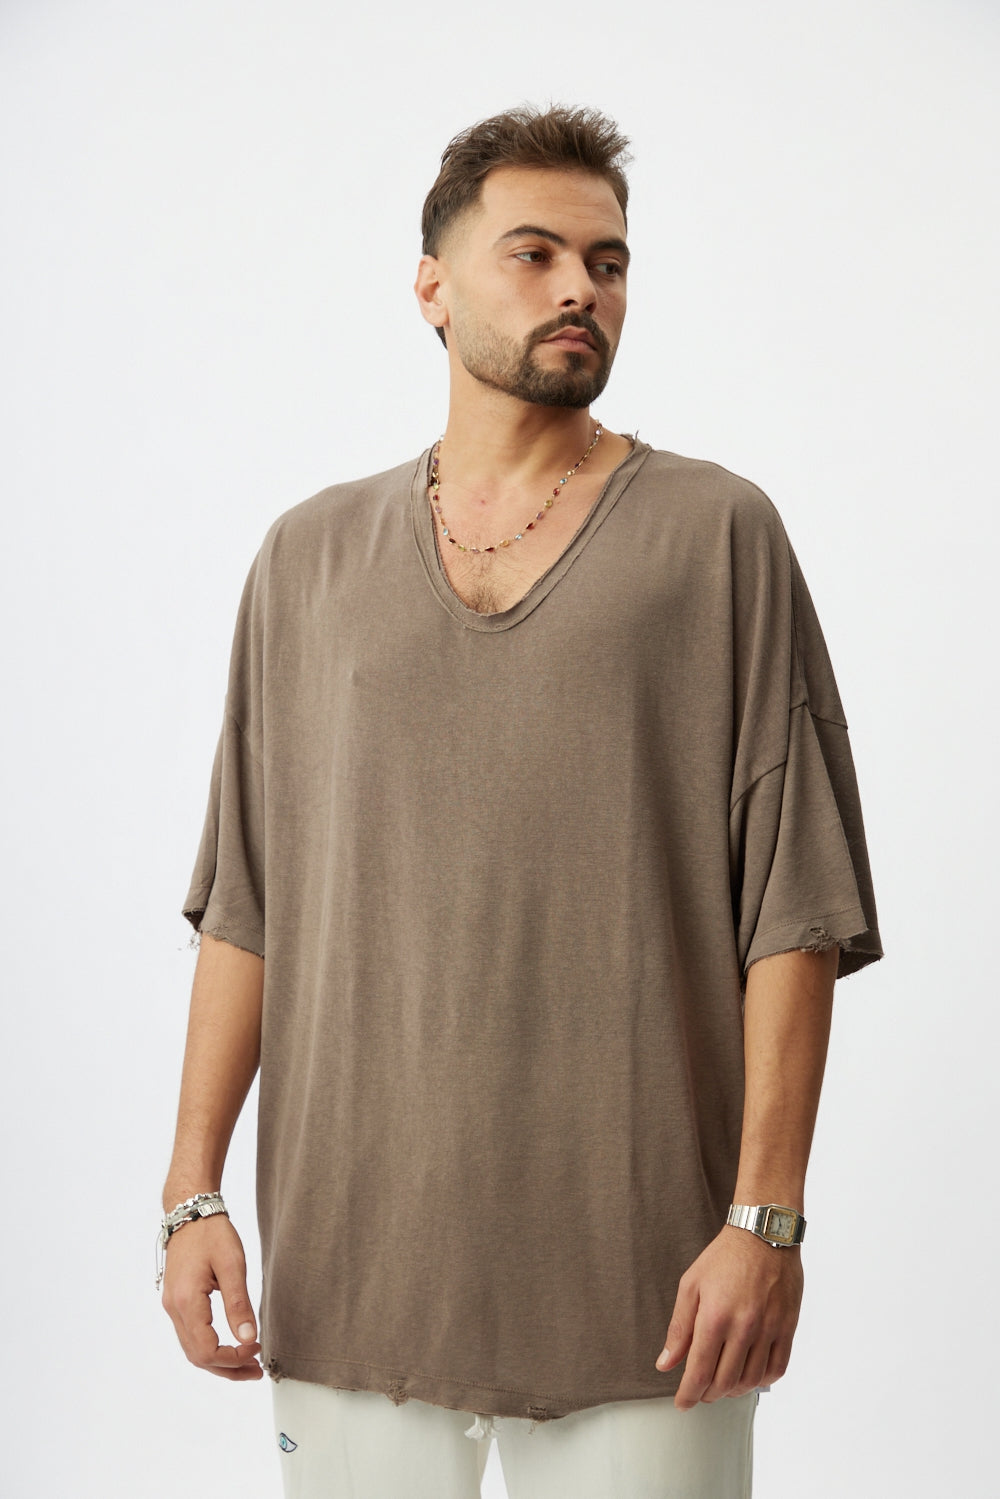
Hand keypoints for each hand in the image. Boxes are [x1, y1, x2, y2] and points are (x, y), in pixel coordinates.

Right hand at [161, 1214, 263, 1380]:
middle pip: (197, 1357)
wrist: (190, 1213)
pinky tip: (230, 1345)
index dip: (232, 1358)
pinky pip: (191, 1336)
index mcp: (186, 1302)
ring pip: (192, 1350)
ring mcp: (172, 1307)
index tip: (256, 1349)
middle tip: (256, 1370)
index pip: (206, 1351)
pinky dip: (210, 1348)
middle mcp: (174, 1309)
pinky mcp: (176, 1302)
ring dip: (219, 1362)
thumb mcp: (232, 1265)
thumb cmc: (212, 1234)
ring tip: (248, 1363)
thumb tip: (248, 1339)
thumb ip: (239, 1304)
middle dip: (228, 1368)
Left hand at [655, 1227, 802, 1409]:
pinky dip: (761, 1380)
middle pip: (724, 1382)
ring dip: (733, 1391)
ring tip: (722, 1384)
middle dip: (708, 1394)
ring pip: (751, 1380)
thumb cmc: (724, 1257)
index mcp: (715, 1316)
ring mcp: (769, 1329)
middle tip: (699, 1392)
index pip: (699, 1371)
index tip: (682, 1403)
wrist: (764, 1234)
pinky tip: (748, 1375)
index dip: (689, 1394)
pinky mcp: (788, 1327)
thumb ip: (679, 1328)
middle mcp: (744, 1327)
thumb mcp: (691, 1285)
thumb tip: (666, 1364)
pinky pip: (777, 1369)